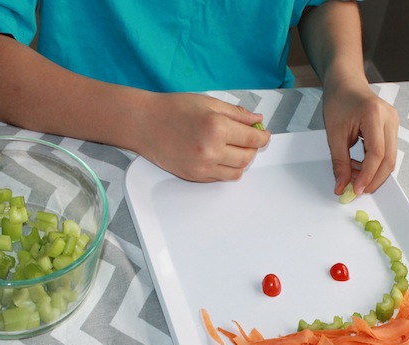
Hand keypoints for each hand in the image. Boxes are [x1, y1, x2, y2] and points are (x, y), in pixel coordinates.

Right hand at [133, 92, 270, 181]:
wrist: (145, 124)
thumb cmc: (173, 109)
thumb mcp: (209, 102)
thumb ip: (237, 114)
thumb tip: (257, 121)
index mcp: (217, 127)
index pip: (252, 139)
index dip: (262, 137)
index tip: (263, 135)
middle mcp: (211, 149)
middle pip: (247, 158)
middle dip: (253, 149)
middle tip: (248, 140)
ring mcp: (203, 166)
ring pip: (236, 172)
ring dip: (241, 161)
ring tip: (233, 149)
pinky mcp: (195, 176)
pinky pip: (220, 177)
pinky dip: (226, 168)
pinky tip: (219, 156)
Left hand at [323, 78, 398, 195]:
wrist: (346, 83)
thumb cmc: (338, 101)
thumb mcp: (333, 134)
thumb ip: (339, 162)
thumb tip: (342, 186)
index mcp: (374, 115)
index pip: (376, 153)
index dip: (367, 175)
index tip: (355, 190)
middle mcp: (390, 118)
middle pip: (389, 159)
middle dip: (374, 179)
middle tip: (356, 191)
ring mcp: (394, 123)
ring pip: (390, 158)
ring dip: (373, 173)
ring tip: (353, 176)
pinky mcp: (391, 128)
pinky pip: (387, 152)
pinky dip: (374, 164)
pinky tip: (359, 166)